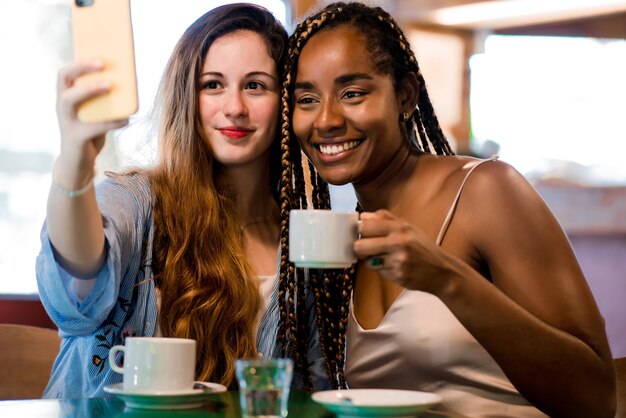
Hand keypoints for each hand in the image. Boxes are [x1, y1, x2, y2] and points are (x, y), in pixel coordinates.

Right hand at [56, 61, 127, 182]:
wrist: (78, 165)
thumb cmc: (90, 135)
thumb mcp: (98, 116)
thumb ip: (106, 103)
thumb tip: (129, 86)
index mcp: (67, 98)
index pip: (65, 73)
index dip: (79, 62)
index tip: (98, 55)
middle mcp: (62, 108)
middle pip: (64, 80)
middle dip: (81, 69)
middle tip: (102, 64)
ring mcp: (66, 122)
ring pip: (69, 100)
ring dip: (89, 90)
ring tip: (109, 86)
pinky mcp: (75, 138)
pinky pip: (93, 127)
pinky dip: (112, 122)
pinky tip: (127, 120)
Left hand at [354, 209, 452, 292]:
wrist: (442, 271)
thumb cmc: (423, 247)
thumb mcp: (408, 227)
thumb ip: (385, 219)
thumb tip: (362, 217)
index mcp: (400, 227)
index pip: (365, 225)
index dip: (360, 230)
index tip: (363, 233)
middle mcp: (398, 242)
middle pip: (360, 245)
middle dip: (360, 248)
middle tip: (367, 248)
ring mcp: (398, 260)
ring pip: (367, 261)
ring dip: (371, 260)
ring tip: (383, 258)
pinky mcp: (397, 275)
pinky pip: (378, 272)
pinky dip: (381, 269)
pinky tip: (393, 266)